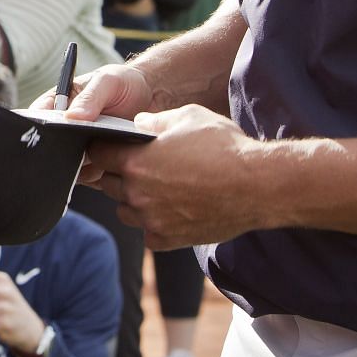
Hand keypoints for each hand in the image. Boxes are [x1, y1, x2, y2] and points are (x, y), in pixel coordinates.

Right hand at [31, 61, 165, 183]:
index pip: (37, 118)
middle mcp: (65, 130)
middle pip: (50, 148)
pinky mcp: (97, 166)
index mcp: (59, 105)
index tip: (47, 135)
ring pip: (69, 167)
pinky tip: (112, 164)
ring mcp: (80, 150)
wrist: (153, 98)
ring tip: (102, 154)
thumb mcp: (107, 81)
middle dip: (61, 152)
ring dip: (82, 165)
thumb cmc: (125, 83)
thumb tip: (71, 117)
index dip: (36, 128)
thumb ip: (90, 97)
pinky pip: (90, 178)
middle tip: (79, 149)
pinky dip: (99, 174)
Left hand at [82, 103, 267, 248]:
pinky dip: (154, 223)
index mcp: (135, 162)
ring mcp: (152, 220)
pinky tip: (172, 209)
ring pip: (125, 211)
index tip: (110, 146)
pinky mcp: (169, 239)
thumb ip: (155, 121)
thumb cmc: (225, 147)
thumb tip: (138, 124)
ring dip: (133, 200)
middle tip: (140, 165)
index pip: (98, 154)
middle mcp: (137, 194)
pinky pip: (148, 233)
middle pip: (109, 184)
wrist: (258, 186)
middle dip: (118, 173)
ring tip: (157, 188)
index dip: (103, 147)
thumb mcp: (189, 117)